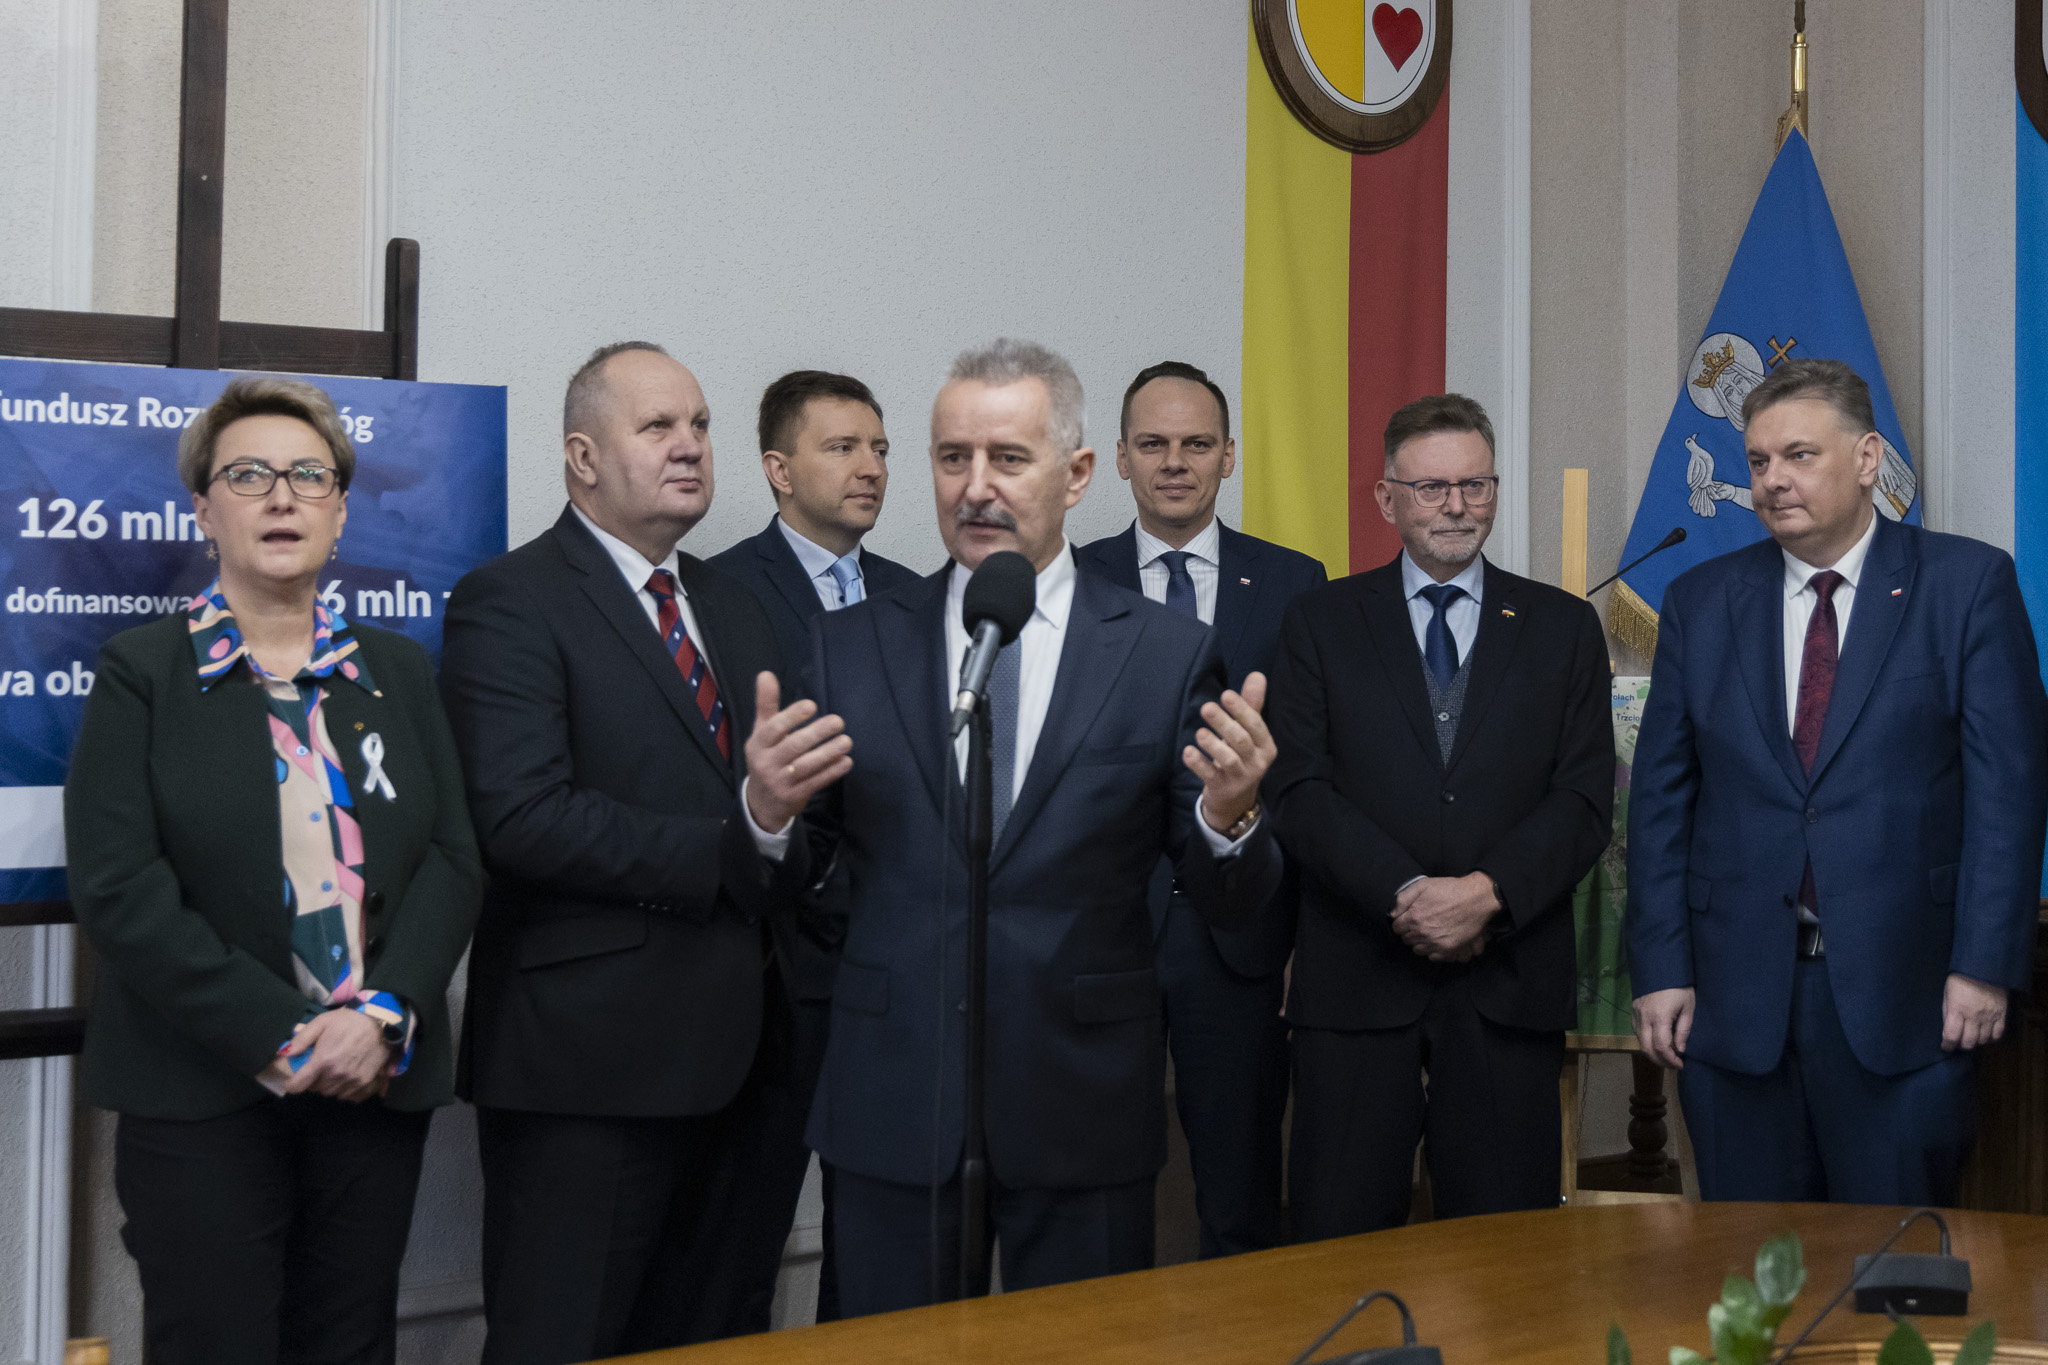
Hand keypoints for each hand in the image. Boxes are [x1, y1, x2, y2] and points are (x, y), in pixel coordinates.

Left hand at [283, 1008, 391, 1101]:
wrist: (383, 1023)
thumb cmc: (350, 1020)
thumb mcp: (322, 1022)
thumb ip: (301, 1039)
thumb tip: (283, 1053)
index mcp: (322, 1061)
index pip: (298, 1086)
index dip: (292, 1084)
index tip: (293, 1081)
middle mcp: (336, 1075)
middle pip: (316, 1090)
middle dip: (313, 1081)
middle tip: (319, 1068)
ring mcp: (353, 1081)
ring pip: (332, 1094)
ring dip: (329, 1086)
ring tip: (334, 1071)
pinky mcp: (366, 1084)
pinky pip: (349, 1097)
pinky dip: (345, 1091)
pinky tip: (348, 1078)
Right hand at [744, 672, 851, 831]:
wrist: (761, 802)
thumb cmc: (766, 757)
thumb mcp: (761, 732)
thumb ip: (766, 704)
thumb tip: (766, 674)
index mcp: (758, 743)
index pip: (773, 728)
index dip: (792, 716)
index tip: (812, 706)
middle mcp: (766, 763)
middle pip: (792, 746)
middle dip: (816, 734)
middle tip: (838, 721)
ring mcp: (780, 782)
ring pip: (806, 766)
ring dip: (828, 753)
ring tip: (847, 741)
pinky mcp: (794, 796)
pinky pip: (815, 783)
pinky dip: (831, 772)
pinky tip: (846, 761)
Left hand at [1185, 671, 1276, 832]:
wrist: (1235, 800)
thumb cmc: (1241, 757)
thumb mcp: (1248, 733)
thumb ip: (1251, 705)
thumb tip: (1257, 675)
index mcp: (1266, 746)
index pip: (1256, 725)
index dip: (1242, 709)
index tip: (1226, 694)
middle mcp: (1257, 763)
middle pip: (1241, 741)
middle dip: (1224, 723)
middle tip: (1206, 708)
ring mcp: (1241, 778)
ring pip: (1229, 760)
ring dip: (1213, 745)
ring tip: (1199, 733)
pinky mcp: (1223, 789)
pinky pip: (1211, 776)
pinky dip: (1199, 764)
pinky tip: (1188, 752)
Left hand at [1391, 874, 1496, 961]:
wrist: (1476, 898)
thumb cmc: (1449, 890)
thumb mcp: (1422, 885)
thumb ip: (1403, 899)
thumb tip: (1392, 913)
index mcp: (1414, 917)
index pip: (1397, 928)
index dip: (1401, 923)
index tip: (1408, 919)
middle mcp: (1422, 933)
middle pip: (1406, 940)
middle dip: (1410, 932)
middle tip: (1420, 924)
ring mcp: (1435, 943)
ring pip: (1418, 950)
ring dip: (1420, 942)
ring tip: (1428, 932)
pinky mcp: (1448, 949)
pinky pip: (1432, 957)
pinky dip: (1432, 951)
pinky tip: (1436, 940)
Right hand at [1633, 987, 1695, 1069]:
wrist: (1662, 966)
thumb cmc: (1680, 987)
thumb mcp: (1688, 1008)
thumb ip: (1683, 1030)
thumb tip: (1680, 1050)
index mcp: (1660, 1017)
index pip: (1661, 1047)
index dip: (1670, 1060)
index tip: (1680, 1065)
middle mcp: (1644, 1018)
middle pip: (1647, 1048)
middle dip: (1660, 1061)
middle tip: (1672, 1065)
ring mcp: (1636, 1014)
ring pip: (1640, 1041)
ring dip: (1652, 1052)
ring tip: (1665, 1056)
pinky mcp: (1633, 1010)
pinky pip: (1637, 1031)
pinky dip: (1646, 1041)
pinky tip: (1655, 1042)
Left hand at [1941, 973, 2006, 1050]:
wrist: (1984, 966)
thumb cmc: (1960, 978)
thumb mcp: (1947, 993)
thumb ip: (1947, 1011)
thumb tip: (1947, 1028)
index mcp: (1957, 1009)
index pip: (1951, 1035)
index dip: (1948, 1045)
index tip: (1946, 1046)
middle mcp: (1973, 1016)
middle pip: (1969, 1042)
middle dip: (1961, 1045)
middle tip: (1958, 1042)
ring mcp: (1989, 1016)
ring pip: (1983, 1040)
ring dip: (1976, 1042)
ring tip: (1972, 1037)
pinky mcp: (2001, 1014)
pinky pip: (1998, 1034)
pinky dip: (1991, 1038)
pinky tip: (1986, 1034)